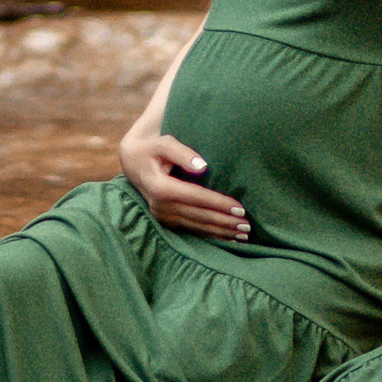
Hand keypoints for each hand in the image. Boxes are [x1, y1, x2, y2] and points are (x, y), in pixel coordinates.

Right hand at [121, 127, 248, 241]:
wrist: (132, 162)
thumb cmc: (152, 149)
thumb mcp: (164, 143)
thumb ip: (182, 152)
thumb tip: (203, 167)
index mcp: (160, 187)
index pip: (196, 197)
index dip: (219, 203)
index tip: (241, 208)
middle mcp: (160, 206)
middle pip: (199, 216)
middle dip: (225, 222)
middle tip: (248, 226)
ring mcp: (162, 216)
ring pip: (197, 226)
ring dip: (221, 231)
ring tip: (243, 235)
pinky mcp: (165, 221)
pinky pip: (191, 230)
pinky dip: (210, 234)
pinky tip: (226, 237)